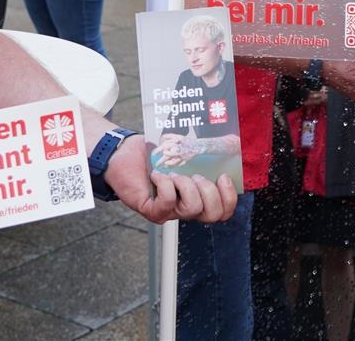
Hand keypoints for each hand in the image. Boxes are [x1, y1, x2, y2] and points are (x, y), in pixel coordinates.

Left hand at [105, 134, 237, 224]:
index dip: (229, 198)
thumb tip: (230, 140)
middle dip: (210, 192)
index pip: (222, 211)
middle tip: (197, 175)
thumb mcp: (185, 151)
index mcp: (199, 196)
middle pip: (212, 215)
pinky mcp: (152, 210)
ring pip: (192, 209)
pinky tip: (157, 173)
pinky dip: (165, 184)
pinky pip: (166, 203)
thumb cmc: (156, 153)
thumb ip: (204, 151)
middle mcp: (186, 208)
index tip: (223, 176)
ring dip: (186, 186)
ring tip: (174, 173)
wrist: (124, 155)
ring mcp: (169, 211)